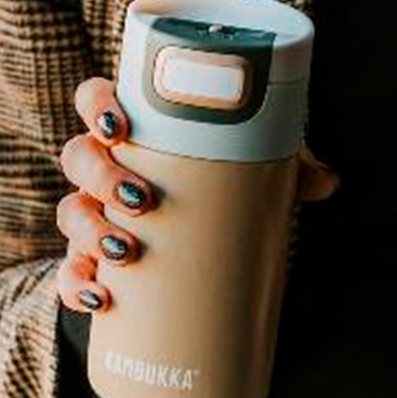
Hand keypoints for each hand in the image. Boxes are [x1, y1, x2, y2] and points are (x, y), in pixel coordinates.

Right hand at [55, 77, 339, 314]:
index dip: (97, 106)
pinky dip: (75, 286)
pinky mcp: (91, 260)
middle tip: (143, 197)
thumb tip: (328, 181)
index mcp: (132, 129)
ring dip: (89, 230)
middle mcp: (102, 166)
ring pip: (70, 213)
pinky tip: (98, 298)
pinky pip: (68, 272)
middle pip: (77, 157)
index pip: (94, 99)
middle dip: (100, 176)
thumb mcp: (253, 165)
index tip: (120, 125)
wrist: (201, 239)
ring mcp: (92, 213)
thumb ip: (287, 164)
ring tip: (126, 250)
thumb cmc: (219, 180)